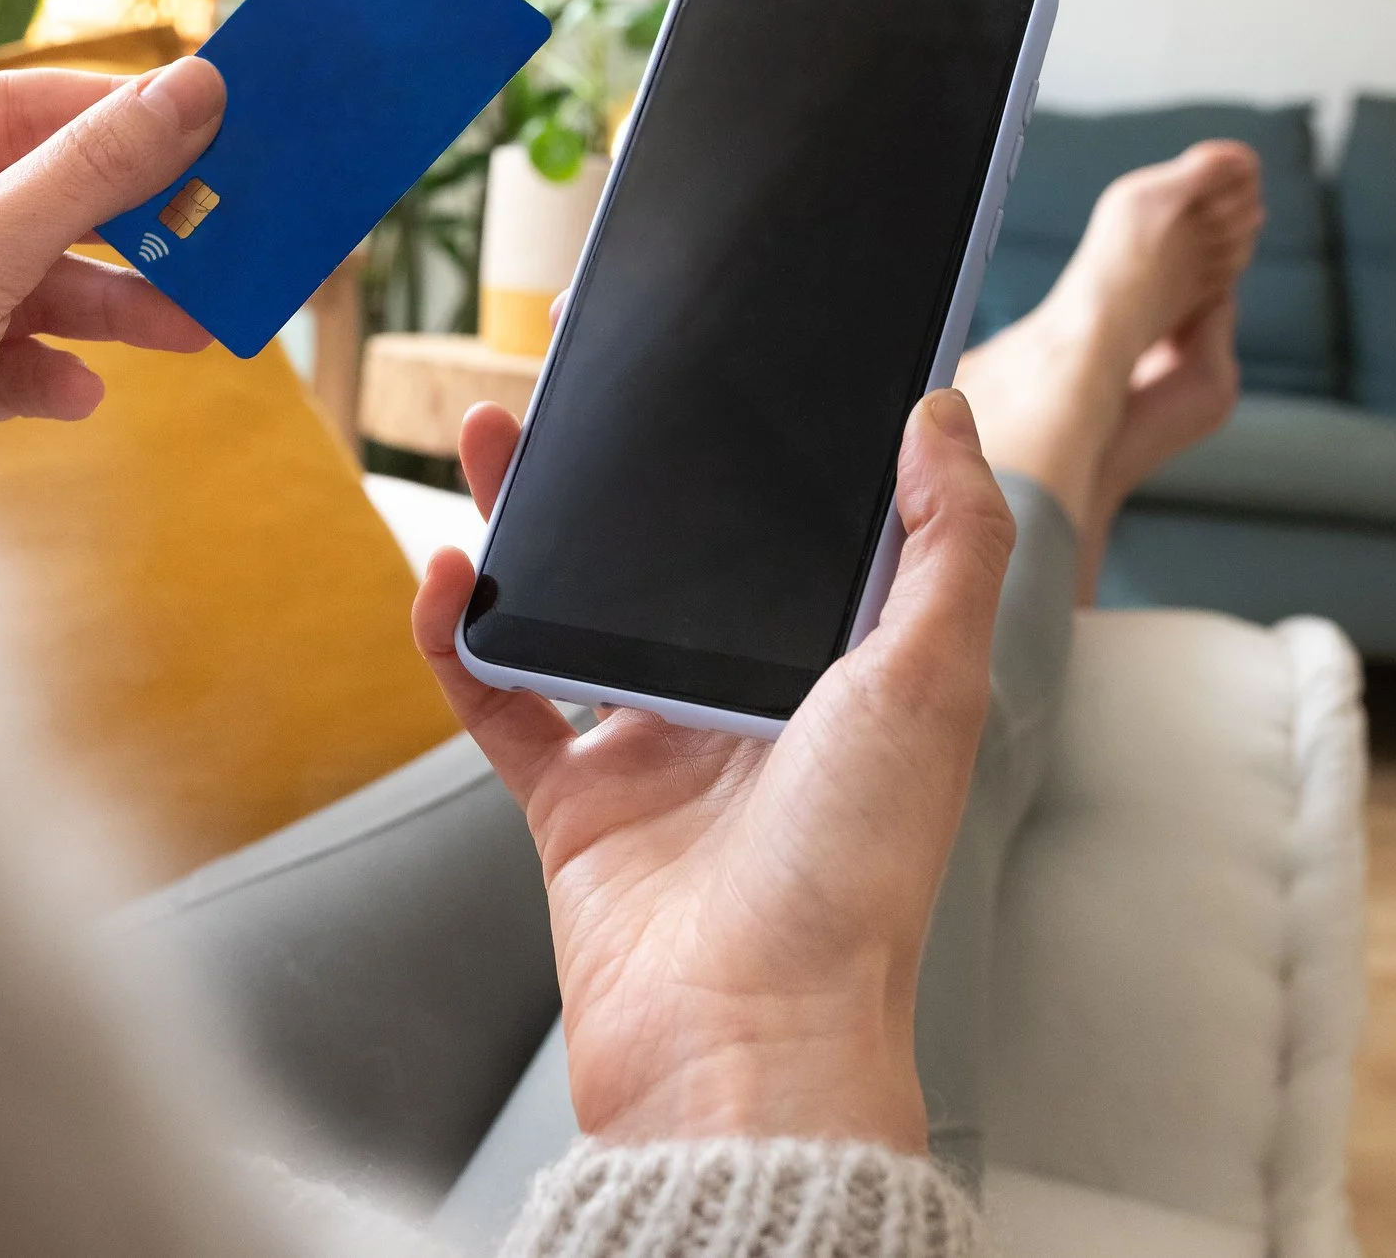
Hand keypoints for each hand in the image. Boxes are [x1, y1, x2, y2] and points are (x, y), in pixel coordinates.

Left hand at [0, 59, 225, 456]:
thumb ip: (86, 175)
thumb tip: (193, 91)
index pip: (12, 109)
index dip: (120, 115)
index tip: (222, 118)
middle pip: (34, 196)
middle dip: (128, 231)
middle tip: (224, 228)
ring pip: (34, 280)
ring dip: (112, 311)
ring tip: (195, 331)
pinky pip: (9, 353)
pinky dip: (52, 372)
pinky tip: (79, 396)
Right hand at [409, 389, 1016, 1151]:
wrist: (744, 1036)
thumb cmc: (852, 875)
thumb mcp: (933, 680)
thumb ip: (949, 542)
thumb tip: (942, 416)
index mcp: (845, 672)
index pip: (800, 530)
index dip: (766, 446)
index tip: (732, 358)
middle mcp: (750, 704)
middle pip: (673, 556)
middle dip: (625, 467)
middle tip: (582, 379)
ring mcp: (656, 752)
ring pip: (575, 608)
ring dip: (528, 523)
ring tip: (489, 436)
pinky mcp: (574, 803)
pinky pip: (498, 699)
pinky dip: (459, 638)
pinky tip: (446, 575)